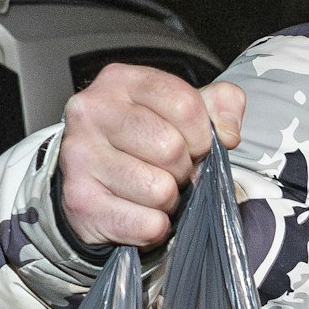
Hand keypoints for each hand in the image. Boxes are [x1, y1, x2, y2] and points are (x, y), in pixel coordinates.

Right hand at [56, 65, 246, 249]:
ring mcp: (79, 156)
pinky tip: (138, 213)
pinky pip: (146, 225)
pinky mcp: (79, 201)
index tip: (195, 144)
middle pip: (171, 148)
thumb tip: (228, 133)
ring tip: (151, 191)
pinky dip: (154, 227)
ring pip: (159, 190)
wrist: (87, 179)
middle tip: (170, 172)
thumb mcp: (180, 109)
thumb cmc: (141, 141)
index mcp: (119, 81)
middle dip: (184, 168)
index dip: (202, 133)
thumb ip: (220, 105)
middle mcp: (91, 112)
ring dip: (169, 200)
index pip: (184, 104)